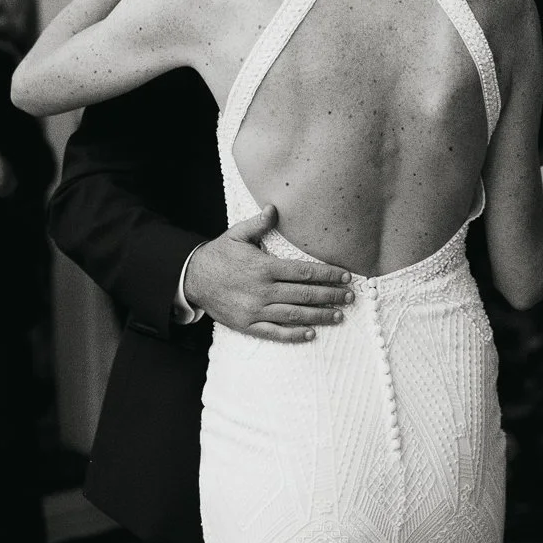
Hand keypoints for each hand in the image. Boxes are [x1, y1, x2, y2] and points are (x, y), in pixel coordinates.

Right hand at [184, 205, 354, 343]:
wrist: (192, 278)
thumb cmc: (219, 255)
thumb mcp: (237, 234)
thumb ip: (259, 223)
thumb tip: (274, 208)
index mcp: (265, 267)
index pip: (304, 272)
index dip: (328, 275)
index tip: (345, 276)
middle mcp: (263, 290)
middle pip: (305, 294)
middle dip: (331, 295)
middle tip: (350, 296)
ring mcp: (255, 310)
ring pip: (295, 314)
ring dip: (320, 316)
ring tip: (339, 315)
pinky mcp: (247, 325)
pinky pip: (275, 332)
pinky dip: (294, 334)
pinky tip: (311, 333)